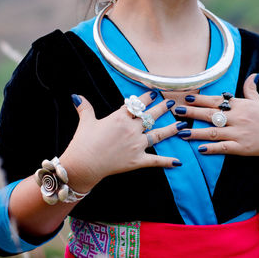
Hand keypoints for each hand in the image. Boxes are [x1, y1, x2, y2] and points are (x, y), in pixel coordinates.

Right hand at [60, 91, 182, 192]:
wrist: (83, 165)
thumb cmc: (83, 143)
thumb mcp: (85, 122)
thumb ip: (85, 108)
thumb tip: (76, 96)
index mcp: (120, 118)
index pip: (137, 104)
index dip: (147, 98)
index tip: (154, 93)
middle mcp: (131, 129)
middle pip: (151, 116)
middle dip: (162, 108)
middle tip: (172, 103)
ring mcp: (136, 145)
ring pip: (158, 135)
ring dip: (171, 129)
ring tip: (182, 124)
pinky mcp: (137, 160)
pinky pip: (156, 160)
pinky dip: (167, 161)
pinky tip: (178, 162)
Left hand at [174, 74, 258, 157]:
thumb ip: (251, 90)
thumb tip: (252, 75)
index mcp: (241, 105)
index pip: (216, 100)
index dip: (200, 99)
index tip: (186, 96)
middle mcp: (238, 117)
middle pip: (210, 114)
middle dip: (191, 112)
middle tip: (176, 111)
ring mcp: (240, 132)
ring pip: (213, 132)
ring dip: (195, 132)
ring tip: (180, 132)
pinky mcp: (243, 147)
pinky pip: (224, 147)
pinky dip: (211, 148)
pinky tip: (199, 149)